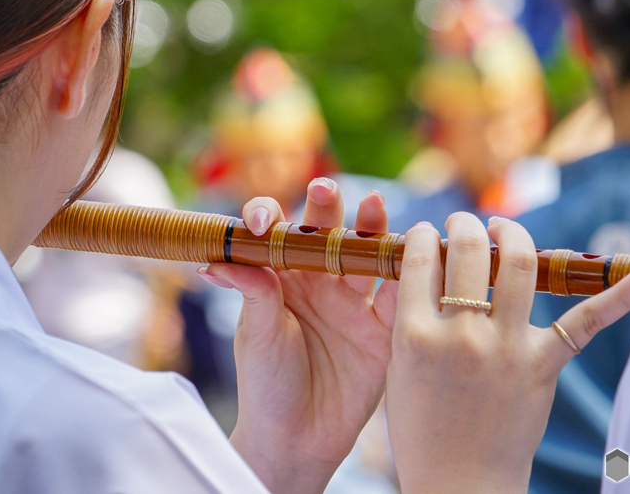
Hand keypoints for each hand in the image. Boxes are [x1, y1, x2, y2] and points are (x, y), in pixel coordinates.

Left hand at [200, 178, 396, 493]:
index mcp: (281, 275)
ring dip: (370, 228)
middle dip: (325, 206)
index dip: (271, 216)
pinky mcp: (383, 327)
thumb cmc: (266, 383)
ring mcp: (353, 301)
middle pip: (325, 231)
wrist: (298, 439)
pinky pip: (399, 296)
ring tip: (371, 205)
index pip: (276, 230)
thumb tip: (218, 260)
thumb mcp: (254, 334)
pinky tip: (411, 253)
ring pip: (364, 254)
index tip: (263, 222)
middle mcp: (318, 279)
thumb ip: (252, 292)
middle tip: (321, 189)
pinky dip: (408, 274)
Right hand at [386, 213, 629, 493]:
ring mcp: (506, 348)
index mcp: (414, 334)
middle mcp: (461, 335)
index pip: (420, 257)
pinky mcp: (544, 366)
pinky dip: (622, 295)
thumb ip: (410, 315)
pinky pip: (587, 322)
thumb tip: (429, 261)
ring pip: (519, 264)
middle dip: (465, 223)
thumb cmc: (421, 426)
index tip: (427, 234)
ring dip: (513, 234)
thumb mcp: (399, 366)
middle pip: (467, 249)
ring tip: (504, 230)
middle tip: (464, 224)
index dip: (422, 235)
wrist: (459, 483)